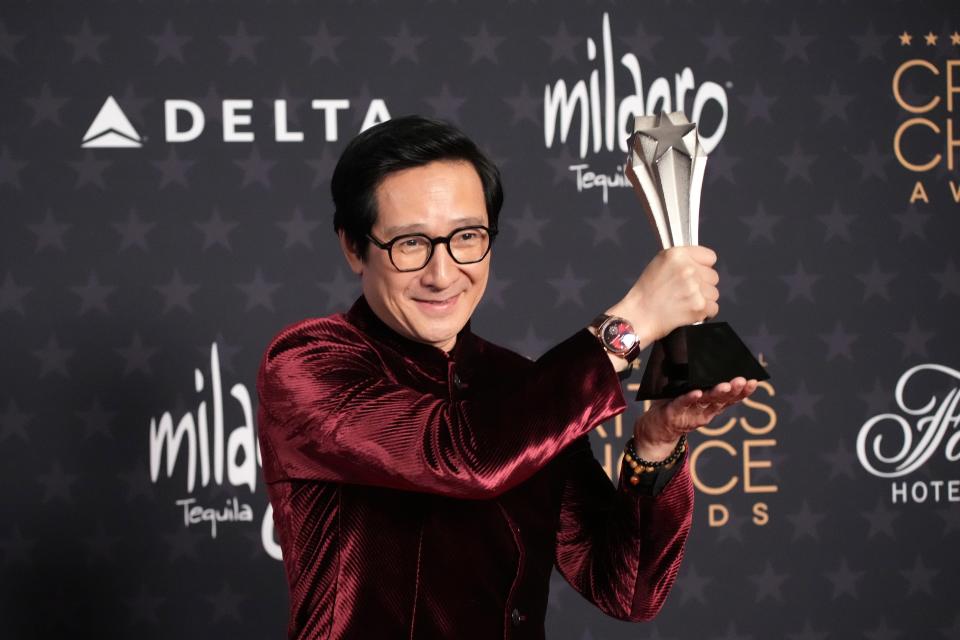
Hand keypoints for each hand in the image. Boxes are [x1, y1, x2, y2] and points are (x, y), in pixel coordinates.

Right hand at [607, 246, 719, 349]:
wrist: (639, 315)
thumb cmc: (647, 291)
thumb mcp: (660, 263)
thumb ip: (682, 259)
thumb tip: (701, 263)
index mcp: (678, 255)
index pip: (710, 257)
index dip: (702, 266)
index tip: (694, 273)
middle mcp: (688, 269)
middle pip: (713, 276)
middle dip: (702, 284)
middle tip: (685, 291)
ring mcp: (695, 288)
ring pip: (714, 293)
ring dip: (704, 299)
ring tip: (685, 302)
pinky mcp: (700, 306)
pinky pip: (714, 307)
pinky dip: (704, 312)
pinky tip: (689, 311)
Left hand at [632, 377, 758, 459]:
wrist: (656, 427)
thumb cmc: (674, 404)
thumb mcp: (689, 391)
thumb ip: (698, 380)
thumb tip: (705, 354)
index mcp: (710, 405)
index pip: (730, 399)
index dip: (743, 392)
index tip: (754, 381)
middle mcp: (704, 411)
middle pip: (722, 400)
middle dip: (734, 390)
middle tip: (743, 381)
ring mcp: (691, 414)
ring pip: (706, 402)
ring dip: (717, 393)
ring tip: (726, 385)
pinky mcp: (675, 413)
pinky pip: (683, 403)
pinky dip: (691, 398)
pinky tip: (697, 392)